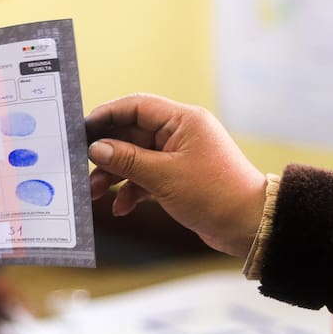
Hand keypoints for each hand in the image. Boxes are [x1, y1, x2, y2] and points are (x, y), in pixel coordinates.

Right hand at [85, 93, 266, 256]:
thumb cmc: (216, 195)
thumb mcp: (164, 177)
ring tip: (95, 193)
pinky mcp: (177, 177)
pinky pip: (145, 176)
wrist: (250, 227)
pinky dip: (131, 190)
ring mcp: (178, 156)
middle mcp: (180, 134)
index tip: (82, 130)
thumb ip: (127, 160)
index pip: (136, 106)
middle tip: (83, 167)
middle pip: (131, 134)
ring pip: (134, 158)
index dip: (107, 115)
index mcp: (183, 121)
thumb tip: (96, 148)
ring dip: (114, 175)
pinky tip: (122, 206)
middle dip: (106, 154)